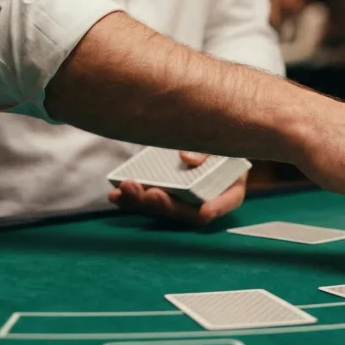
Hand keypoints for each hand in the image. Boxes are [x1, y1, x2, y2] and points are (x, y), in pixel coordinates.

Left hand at [108, 151, 246, 224]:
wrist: (209, 132)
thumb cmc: (221, 138)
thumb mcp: (222, 138)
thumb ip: (207, 148)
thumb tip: (186, 158)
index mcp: (229, 188)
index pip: (227, 201)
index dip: (216, 208)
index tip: (205, 210)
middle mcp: (204, 200)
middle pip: (186, 211)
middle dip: (166, 204)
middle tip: (151, 193)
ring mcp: (181, 199)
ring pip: (162, 208)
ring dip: (142, 202)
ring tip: (124, 190)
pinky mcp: (163, 193)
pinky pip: (147, 200)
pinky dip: (131, 199)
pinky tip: (116, 194)